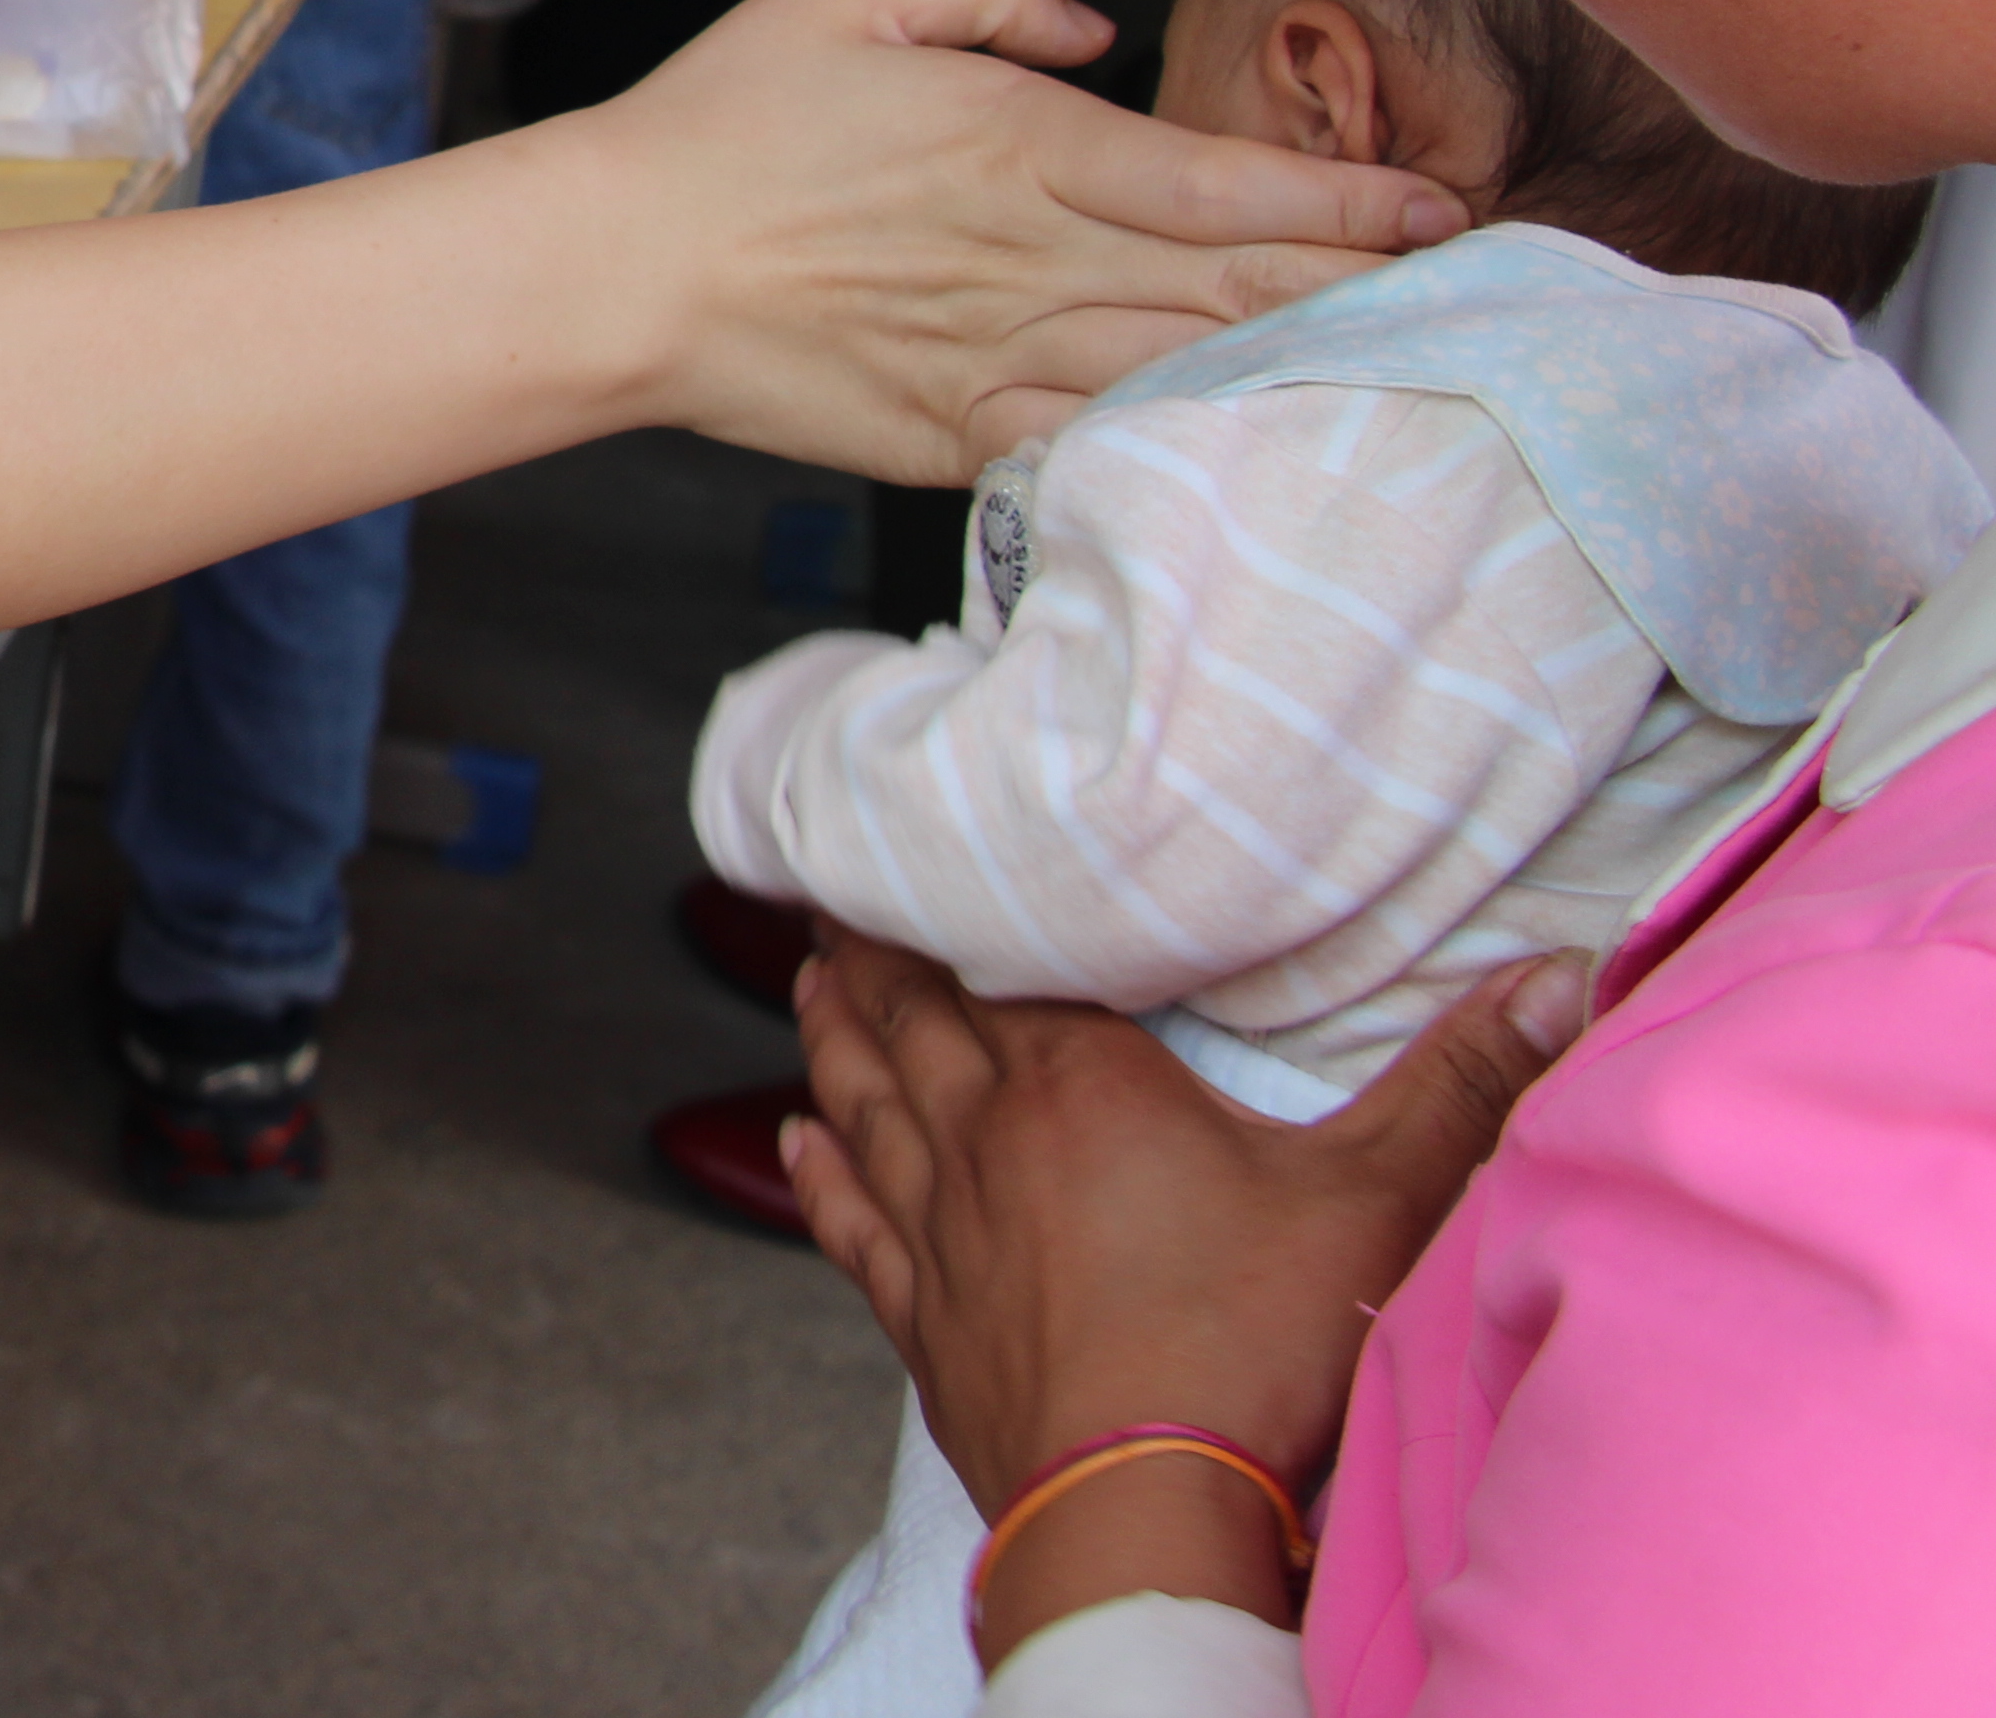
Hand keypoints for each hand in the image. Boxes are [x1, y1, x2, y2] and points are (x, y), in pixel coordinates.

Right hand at [563, 0, 1468, 476]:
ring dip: (1302, 373)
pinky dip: (1187, 451)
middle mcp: (1030, 259)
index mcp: (1021, 144)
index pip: (1224, 181)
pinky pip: (1097, 444)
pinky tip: (1262, 453)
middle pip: (1237, 285)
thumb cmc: (723, 120)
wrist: (616, 265)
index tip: (1438, 210)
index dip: (1344, 201)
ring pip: (1188, 371)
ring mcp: (996, 357)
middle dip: (1364, 292)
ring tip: (1406, 375)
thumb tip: (1096, 33)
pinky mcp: (955, 432)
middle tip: (1474, 301)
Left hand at [783, 931, 1585, 1663]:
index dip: (938, 909)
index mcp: (1078, 1085)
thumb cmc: (1255, 1355)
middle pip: (907, 1023)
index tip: (894, 851)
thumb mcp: (1379, 1200)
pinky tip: (800, 1141)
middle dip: (869, 958)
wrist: (1147, 1514)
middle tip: (829, 903)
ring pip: (863, 1104)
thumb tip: (1564, 975)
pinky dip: (820, 1172)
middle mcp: (986, 1140)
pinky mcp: (925, 1320)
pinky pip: (852, 1222)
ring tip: (809, 988)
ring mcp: (943, 1232)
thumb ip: (1465, 1081)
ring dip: (832, 1040)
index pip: (988, 964)